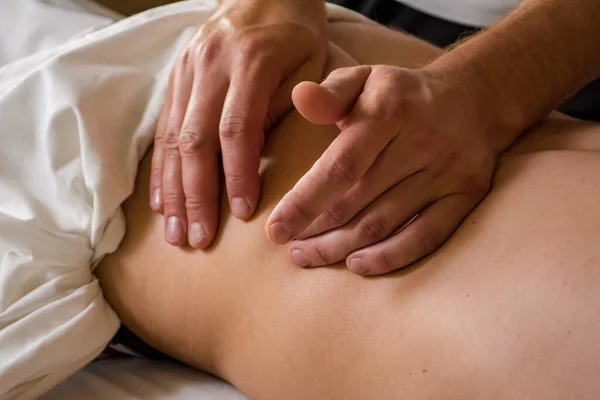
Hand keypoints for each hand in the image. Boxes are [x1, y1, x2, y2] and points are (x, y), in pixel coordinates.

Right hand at [150, 0, 326, 247]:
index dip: (237, 174)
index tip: (242, 213)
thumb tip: (256, 156)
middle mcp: (210, 66)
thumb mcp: (310, 62)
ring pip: (174, 139)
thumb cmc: (297, 32)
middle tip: (198, 239)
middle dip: (196, 195)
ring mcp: (187, 71)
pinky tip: (160, 201)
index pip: (237, 128)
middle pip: (197, 140)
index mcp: (250, 61)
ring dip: (173, 190)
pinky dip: (162, 169)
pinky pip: (163, 128)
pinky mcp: (176, 78)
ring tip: (175, 232)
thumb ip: (287, 107)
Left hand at [266, 64, 508, 274]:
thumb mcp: (364, 78)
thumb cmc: (400, 94)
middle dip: (317, 231)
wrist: (474, 98)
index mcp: (389, 110)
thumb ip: (330, 93)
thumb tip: (299, 97)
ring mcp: (447, 171)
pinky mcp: (466, 194)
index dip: (305, 202)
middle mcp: (421, 142)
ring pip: (385, 223)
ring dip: (342, 247)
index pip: (340, 166)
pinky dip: (390, 256)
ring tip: (309, 256)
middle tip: (289, 247)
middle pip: (358, 201)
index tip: (275, 230)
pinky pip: (426, 236)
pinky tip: (357, 265)